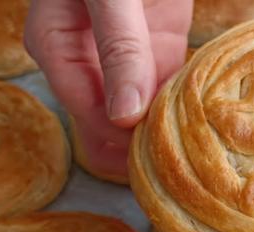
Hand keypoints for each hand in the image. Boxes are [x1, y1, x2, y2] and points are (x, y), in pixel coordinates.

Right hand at [25, 0, 191, 179]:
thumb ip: (117, 48)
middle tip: (173, 162)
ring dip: (162, 132)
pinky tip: (198, 123)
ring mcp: (121, 59)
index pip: (84, 111)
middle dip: (137, 145)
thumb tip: (124, 115)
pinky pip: (165, 89)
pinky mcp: (154, 51)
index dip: (116, 139)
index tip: (150, 154)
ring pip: (139, 113)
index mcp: (56, 47)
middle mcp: (85, 61)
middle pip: (107, 123)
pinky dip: (180, 105)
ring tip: (190, 152)